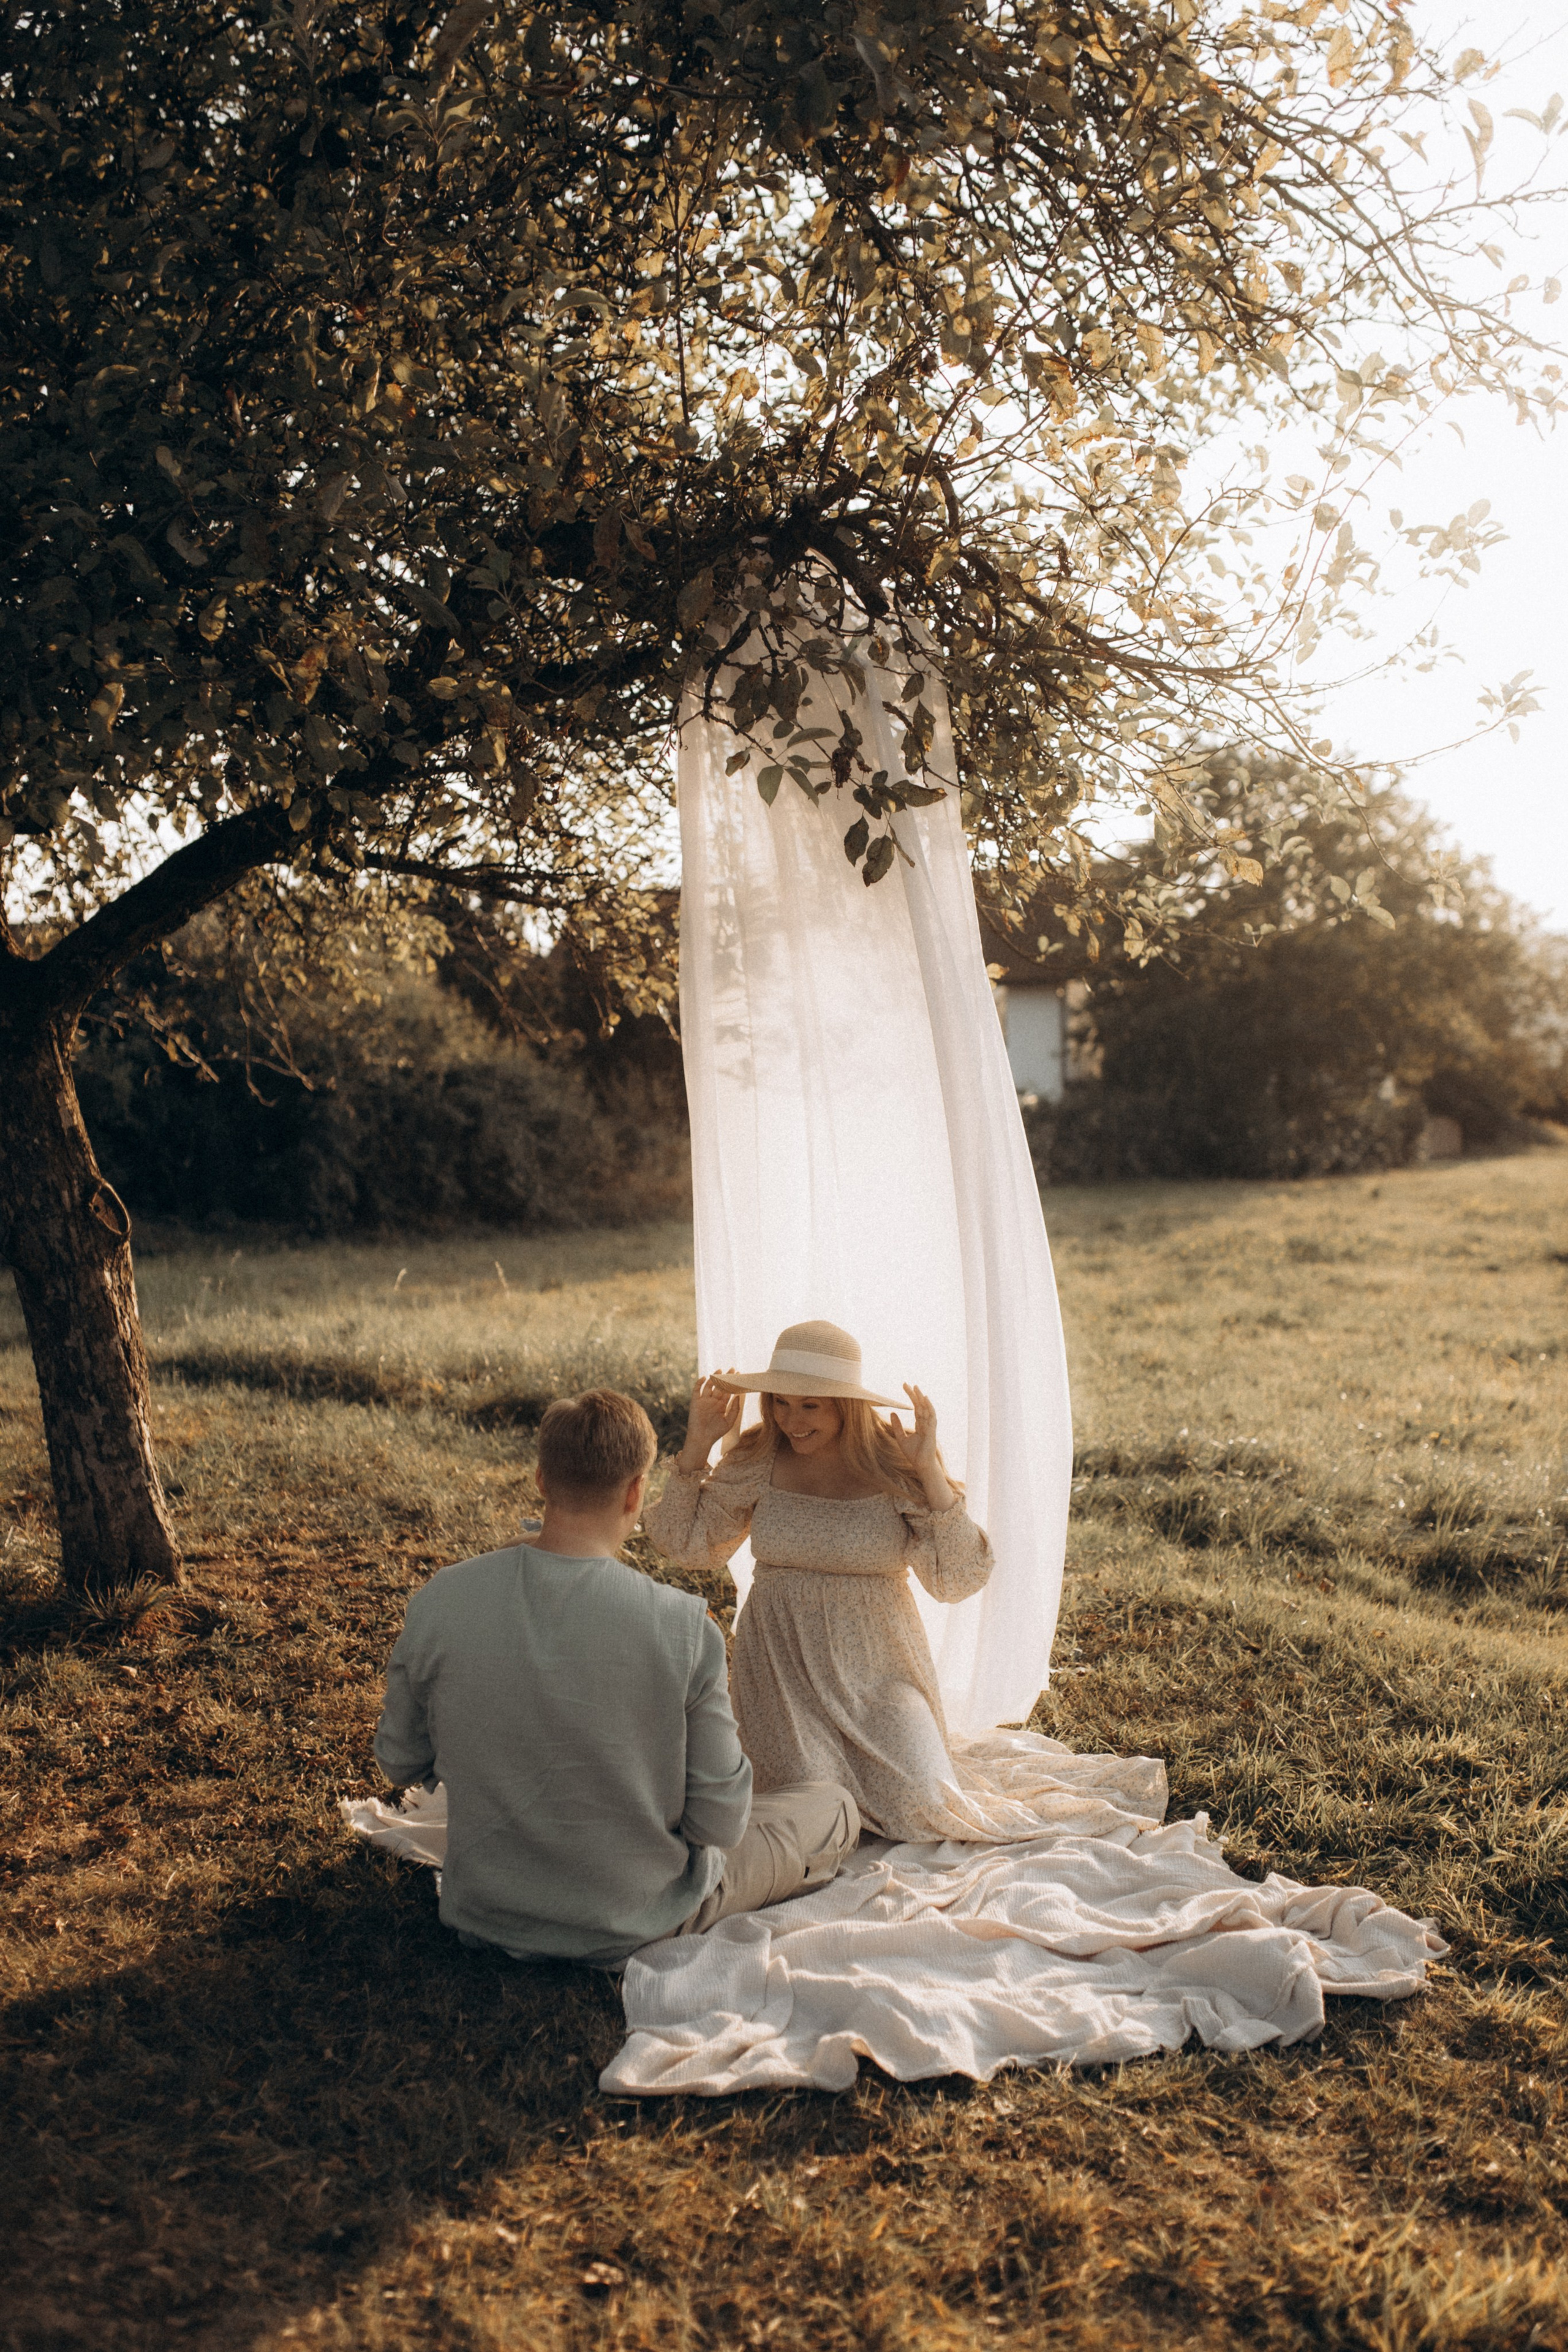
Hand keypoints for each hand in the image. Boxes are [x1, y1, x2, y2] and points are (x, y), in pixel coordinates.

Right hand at [677, 1374, 740, 1473]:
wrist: (702, 1439)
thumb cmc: (716, 1432)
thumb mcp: (729, 1421)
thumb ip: (734, 1409)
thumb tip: (738, 1396)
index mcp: (722, 1405)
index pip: (729, 1391)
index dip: (734, 1384)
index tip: (739, 1376)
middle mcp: (713, 1401)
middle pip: (720, 1386)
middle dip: (726, 1378)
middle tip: (733, 1369)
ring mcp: (704, 1401)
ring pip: (709, 1386)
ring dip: (714, 1378)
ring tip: (720, 1370)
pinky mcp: (695, 1402)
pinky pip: (696, 1390)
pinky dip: (699, 1383)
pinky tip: (704, 1377)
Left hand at [888, 1384, 954, 1511]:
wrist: (921, 1466)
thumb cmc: (914, 1454)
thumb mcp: (901, 1438)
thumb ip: (897, 1426)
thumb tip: (892, 1412)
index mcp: (920, 1425)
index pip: (916, 1408)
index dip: (912, 1398)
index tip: (906, 1387)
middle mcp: (926, 1424)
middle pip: (921, 1406)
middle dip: (915, 1395)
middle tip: (908, 1384)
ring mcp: (930, 1427)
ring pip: (926, 1409)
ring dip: (922, 1398)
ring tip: (916, 1388)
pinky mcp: (931, 1432)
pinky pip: (931, 1417)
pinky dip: (929, 1408)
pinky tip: (925, 1400)